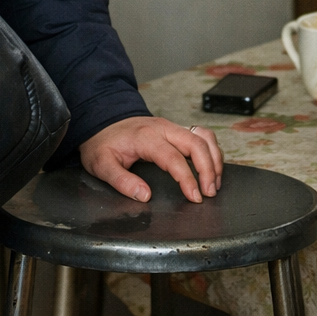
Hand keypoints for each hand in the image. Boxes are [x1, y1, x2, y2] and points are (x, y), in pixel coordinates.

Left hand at [79, 116, 223, 202]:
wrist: (103, 121)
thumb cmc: (103, 143)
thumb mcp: (101, 165)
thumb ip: (122, 181)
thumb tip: (145, 195)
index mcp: (146, 137)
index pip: (174, 158)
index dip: (187, 178)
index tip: (195, 196)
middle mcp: (163, 128)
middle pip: (196, 143)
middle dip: (209, 168)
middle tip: (210, 193)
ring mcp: (172, 126)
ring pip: (203, 136)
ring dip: (214, 158)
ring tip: (214, 182)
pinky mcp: (176, 128)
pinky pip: (201, 134)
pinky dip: (211, 149)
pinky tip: (212, 166)